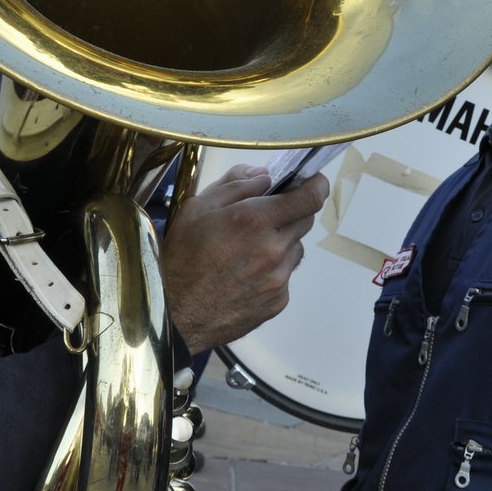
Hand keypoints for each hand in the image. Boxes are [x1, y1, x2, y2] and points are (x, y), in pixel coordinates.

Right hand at [161, 163, 329, 352]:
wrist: (175, 314)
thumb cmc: (181, 259)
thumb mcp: (197, 208)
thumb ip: (236, 184)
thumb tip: (265, 176)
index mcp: (255, 221)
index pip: (310, 198)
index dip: (316, 185)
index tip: (313, 181)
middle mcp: (274, 249)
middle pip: (305, 221)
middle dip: (291, 212)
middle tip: (264, 216)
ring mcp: (279, 278)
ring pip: (296, 249)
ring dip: (281, 242)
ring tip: (247, 251)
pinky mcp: (278, 301)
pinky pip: (285, 276)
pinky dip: (273, 270)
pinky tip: (244, 275)